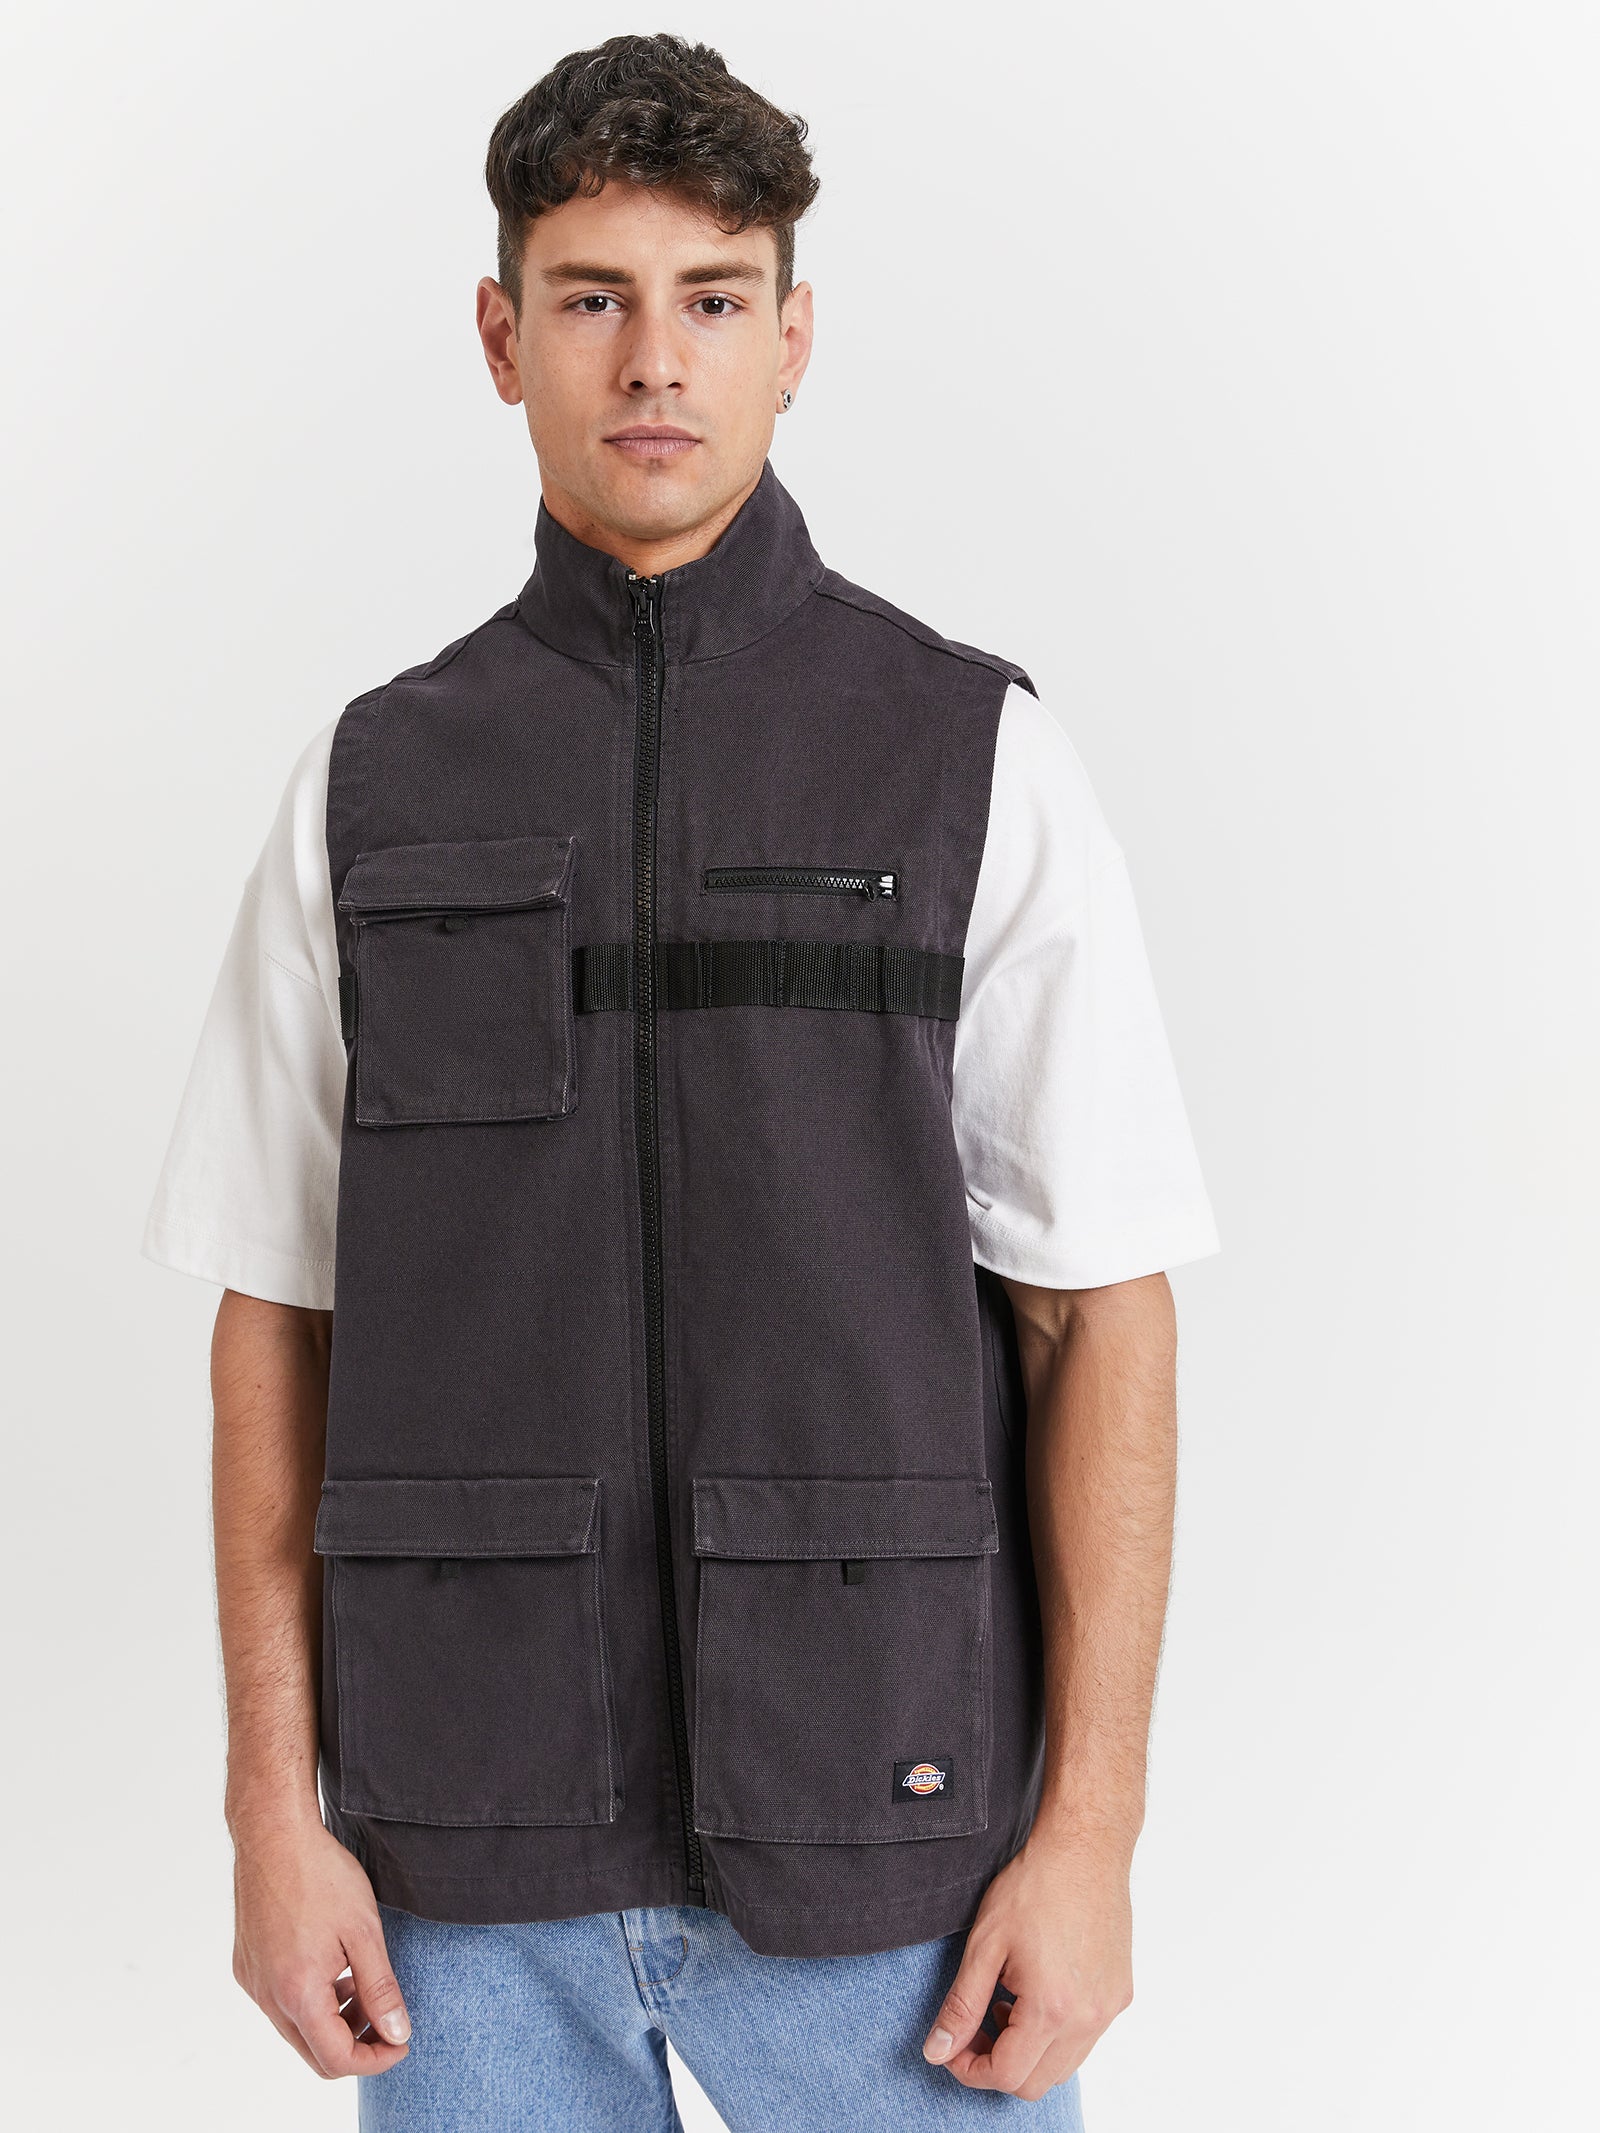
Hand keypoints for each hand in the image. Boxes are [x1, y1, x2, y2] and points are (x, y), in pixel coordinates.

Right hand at [230, 1812, 412, 2078]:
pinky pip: (279, 2003)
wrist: (273, 1833)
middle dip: (355, 2045)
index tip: (402, 2041)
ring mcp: (253, 1982)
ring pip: (296, 2029)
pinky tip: (334, 1968)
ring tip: (363, 1987)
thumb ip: (381, 1989)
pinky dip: (310, 2001)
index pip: (336, 2060)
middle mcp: (268, 1996)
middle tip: (387, 2020)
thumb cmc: (321, 1875)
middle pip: (313, 2053)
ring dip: (333, 2022)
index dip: (375, 2059)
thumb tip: (397, 2034)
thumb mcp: (364, 1931)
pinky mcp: (246, 1965)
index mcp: (298, 1993)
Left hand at [921, 1825, 1133, 2099]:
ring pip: (1063, 2066)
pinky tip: (1035, 1993)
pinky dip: (1056, 2034)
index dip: (969, 2068)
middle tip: (974, 2028)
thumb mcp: (984, 1945)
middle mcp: (1088, 2018)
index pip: (1006, 2075)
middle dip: (997, 2066)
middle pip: (1036, 2083)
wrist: (1084, 1849)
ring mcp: (1109, 2008)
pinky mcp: (1121, 1993)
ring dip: (1028, 2052)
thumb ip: (961, 2006)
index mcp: (1052, 2009)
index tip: (952, 2045)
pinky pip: (1085, 2039)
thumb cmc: (1034, 1886)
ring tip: (1003, 2004)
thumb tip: (938, 2051)